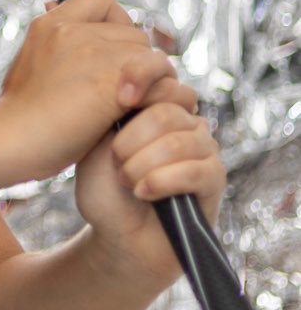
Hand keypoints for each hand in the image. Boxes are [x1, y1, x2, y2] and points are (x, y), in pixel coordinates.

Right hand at [0, 0, 179, 186]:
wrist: (7, 143)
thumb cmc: (20, 116)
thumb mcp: (30, 66)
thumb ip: (56, 45)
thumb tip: (56, 8)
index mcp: (50, 23)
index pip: (103, 2)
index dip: (116, 25)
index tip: (109, 56)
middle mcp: (70, 29)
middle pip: (134, 33)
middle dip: (133, 63)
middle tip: (120, 92)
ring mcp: (90, 52)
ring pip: (148, 56)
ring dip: (146, 83)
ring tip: (126, 108)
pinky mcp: (109, 80)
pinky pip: (156, 79)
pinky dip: (153, 98)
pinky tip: (131, 116)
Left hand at [73, 71, 225, 285]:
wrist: (117, 239)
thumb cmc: (105, 192)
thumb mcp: (95, 147)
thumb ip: (113, 114)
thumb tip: (132, 87)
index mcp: (153, 104)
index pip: (159, 71)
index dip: (141, 76)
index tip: (120, 98)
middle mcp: (183, 120)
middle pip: (166, 110)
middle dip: (131, 141)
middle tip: (116, 164)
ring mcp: (202, 148)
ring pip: (180, 140)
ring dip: (143, 165)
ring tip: (127, 182)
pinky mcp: (214, 179)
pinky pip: (197, 170)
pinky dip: (163, 181)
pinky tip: (143, 192)